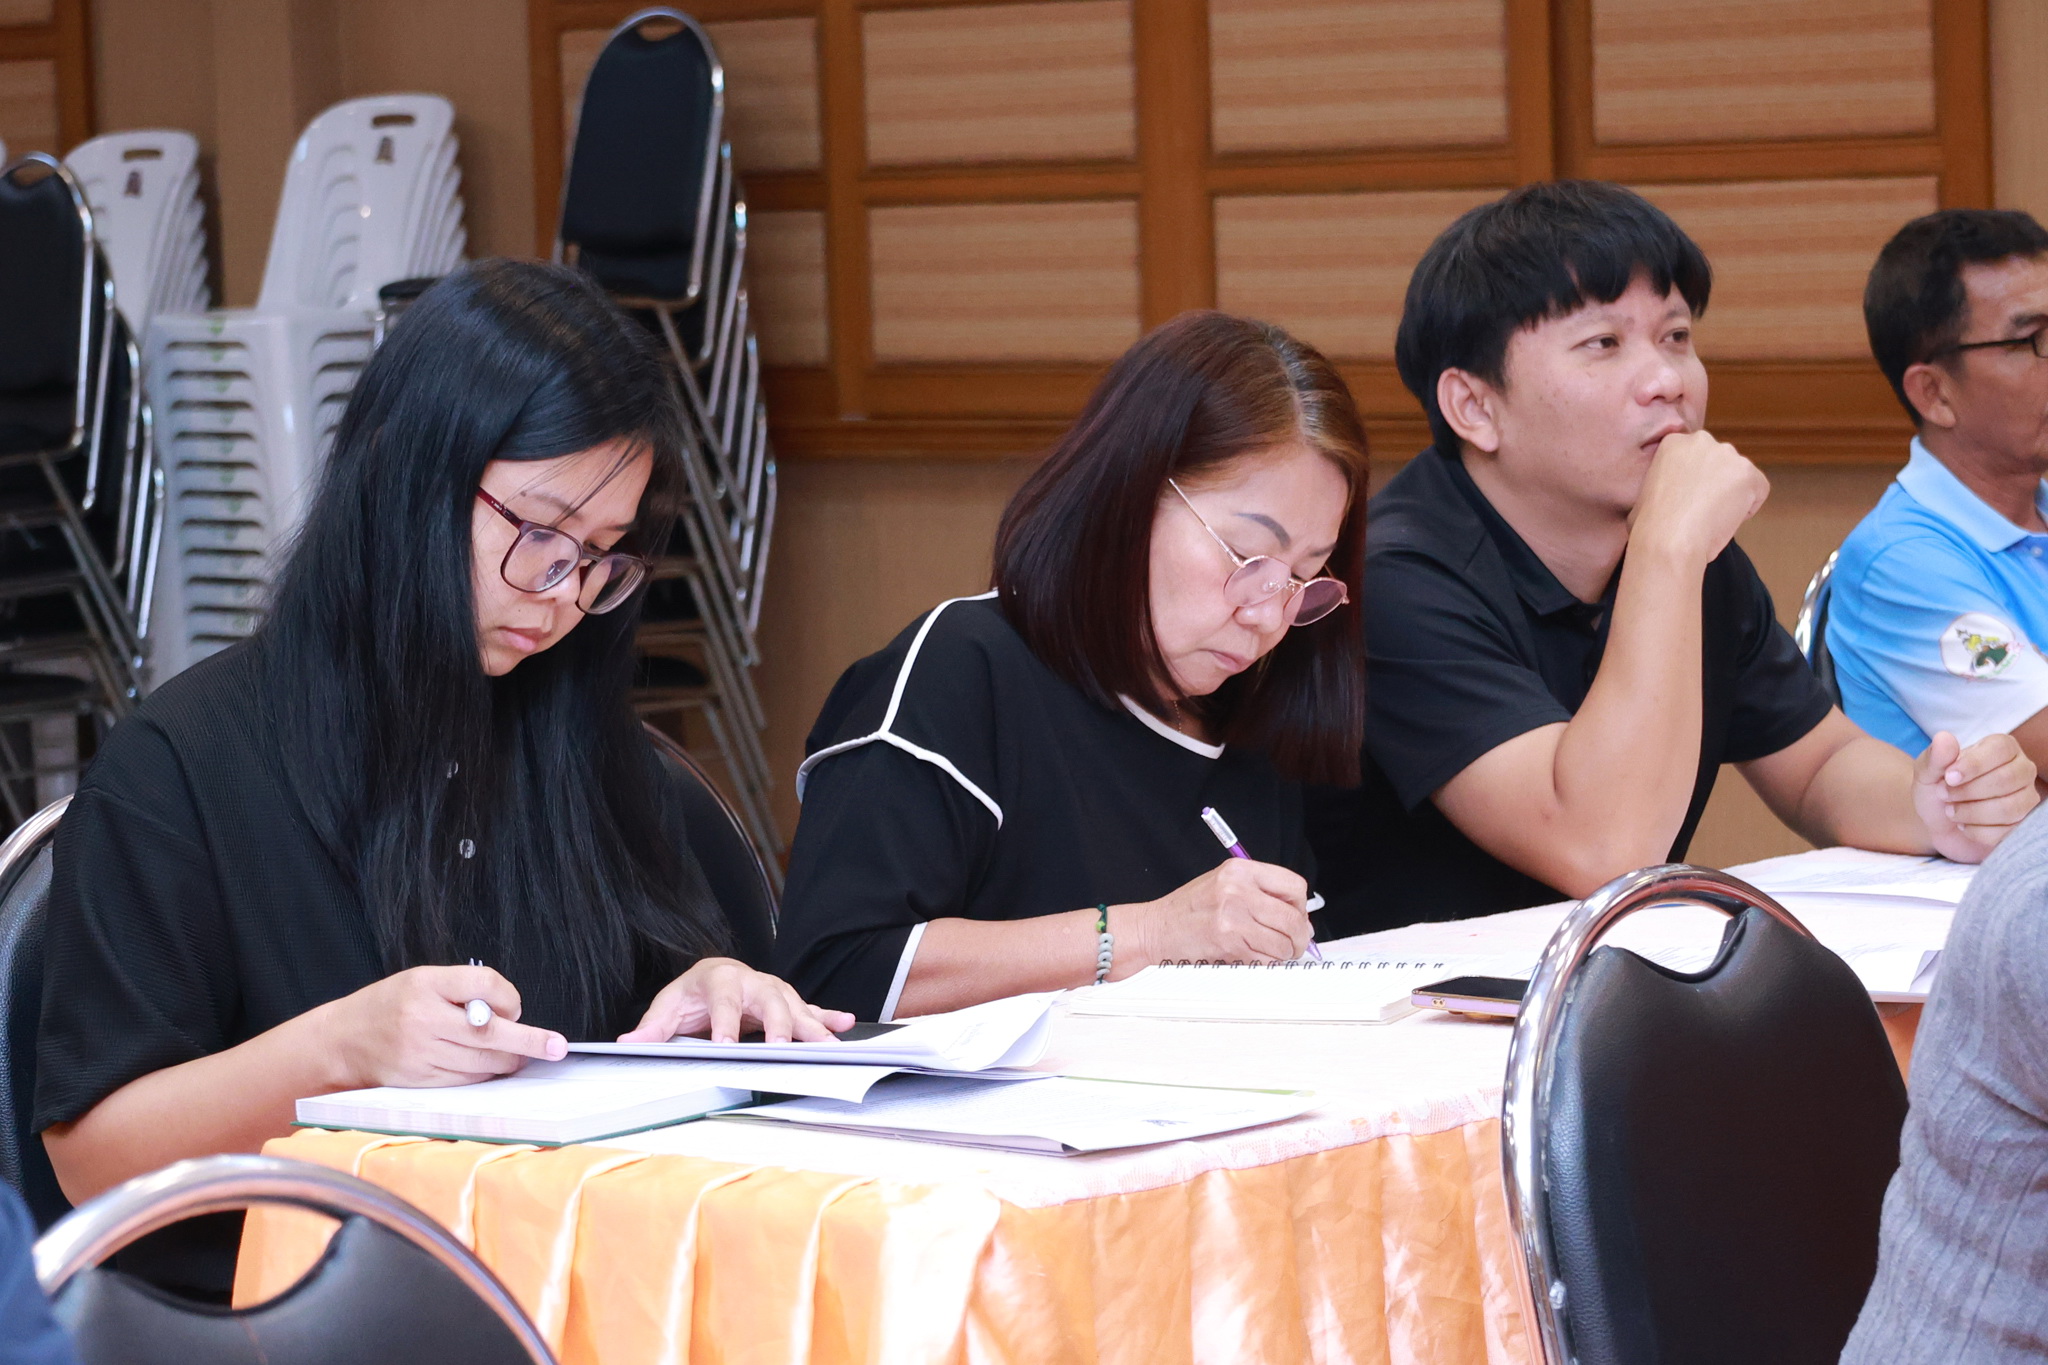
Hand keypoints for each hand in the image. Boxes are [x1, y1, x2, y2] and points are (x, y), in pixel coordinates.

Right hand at [316, 964, 566, 1089]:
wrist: (340, 1042)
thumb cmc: (389, 1007)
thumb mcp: (421, 982)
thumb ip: (464, 991)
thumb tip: (510, 1011)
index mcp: (425, 984)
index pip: (483, 983)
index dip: (508, 996)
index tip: (516, 1006)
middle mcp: (422, 1018)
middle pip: (489, 1031)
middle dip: (529, 1040)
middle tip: (556, 1046)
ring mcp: (420, 1053)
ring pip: (482, 1062)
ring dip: (509, 1060)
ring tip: (520, 1056)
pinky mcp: (419, 1080)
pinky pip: (466, 1081)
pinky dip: (485, 1075)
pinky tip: (491, 1068)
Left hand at [618, 958, 854, 1043]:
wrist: (714, 975)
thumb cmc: (693, 994)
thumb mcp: (669, 1006)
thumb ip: (652, 1027)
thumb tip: (627, 1044)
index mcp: (720, 979)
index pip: (723, 1001)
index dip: (724, 1024)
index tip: (725, 1046)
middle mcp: (752, 981)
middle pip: (769, 1000)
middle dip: (778, 1025)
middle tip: (782, 1048)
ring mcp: (773, 990)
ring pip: (795, 1006)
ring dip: (812, 1026)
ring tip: (827, 1044)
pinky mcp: (786, 1001)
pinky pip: (811, 1009)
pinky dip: (828, 1017)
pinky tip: (844, 1024)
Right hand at [1118, 859, 1311, 968]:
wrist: (1155, 929)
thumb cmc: (1188, 911)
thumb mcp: (1224, 885)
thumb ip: (1259, 893)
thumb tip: (1299, 916)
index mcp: (1240, 870)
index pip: (1294, 886)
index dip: (1301, 907)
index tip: (1297, 917)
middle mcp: (1238, 889)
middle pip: (1293, 918)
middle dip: (1299, 937)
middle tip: (1294, 944)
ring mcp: (1233, 915)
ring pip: (1283, 942)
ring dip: (1283, 954)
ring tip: (1270, 952)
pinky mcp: (1228, 940)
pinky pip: (1264, 958)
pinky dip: (1265, 963)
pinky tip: (1251, 956)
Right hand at [1629, 429, 1769, 569]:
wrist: (1668, 540)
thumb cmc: (1649, 525)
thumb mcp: (1646, 491)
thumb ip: (1665, 482)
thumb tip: (1669, 495)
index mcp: (1673, 443)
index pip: (1697, 457)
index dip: (1695, 481)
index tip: (1688, 499)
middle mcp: (1701, 441)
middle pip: (1720, 462)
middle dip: (1716, 484)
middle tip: (1702, 510)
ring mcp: (1728, 455)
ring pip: (1740, 477)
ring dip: (1732, 495)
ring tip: (1712, 518)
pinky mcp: (1749, 473)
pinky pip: (1758, 491)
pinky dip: (1748, 508)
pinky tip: (1726, 520)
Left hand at [1913, 730, 2039, 861]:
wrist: (1937, 823)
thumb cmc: (1936, 789)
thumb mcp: (1927, 772)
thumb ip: (1935, 756)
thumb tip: (1944, 738)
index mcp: (2001, 748)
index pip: (2000, 749)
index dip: (1974, 764)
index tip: (1948, 777)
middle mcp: (2021, 770)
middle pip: (2006, 780)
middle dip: (1967, 791)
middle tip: (1944, 794)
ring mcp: (2026, 798)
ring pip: (2009, 808)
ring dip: (1970, 813)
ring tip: (1951, 811)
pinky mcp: (2022, 825)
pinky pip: (2005, 831)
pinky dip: (1975, 831)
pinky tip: (1964, 825)